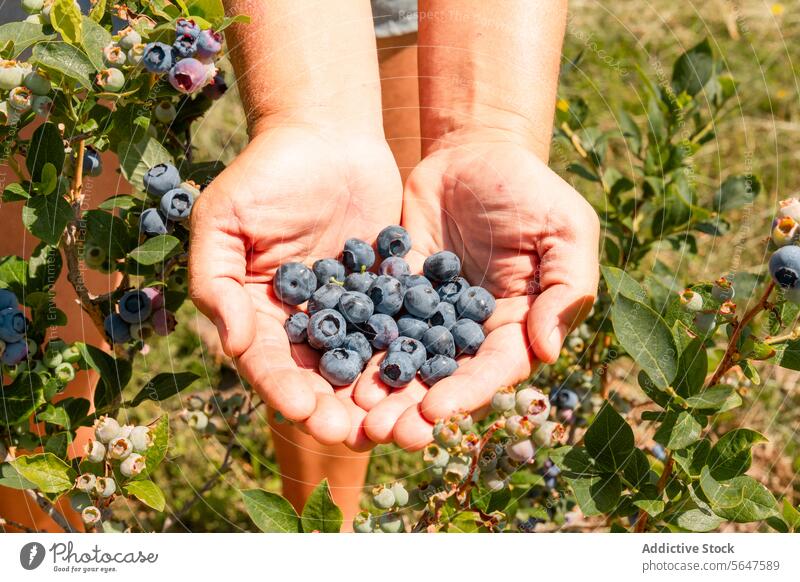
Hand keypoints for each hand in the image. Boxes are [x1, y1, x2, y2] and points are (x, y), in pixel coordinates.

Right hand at [189, 125, 401, 446]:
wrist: (327, 135)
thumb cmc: (265, 173)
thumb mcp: (223, 221)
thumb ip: (216, 283)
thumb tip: (229, 345)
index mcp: (259, 315)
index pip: (269, 364)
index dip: (285, 391)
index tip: (306, 413)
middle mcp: (304, 324)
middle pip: (319, 379)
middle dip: (338, 411)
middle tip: (361, 436)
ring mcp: (349, 314)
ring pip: (363, 366)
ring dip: (380, 399)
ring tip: (402, 426)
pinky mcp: (388, 296)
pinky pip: (400, 333)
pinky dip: (414, 359)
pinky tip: (433, 381)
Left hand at [357, 134, 598, 448]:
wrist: (475, 151)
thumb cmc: (532, 190)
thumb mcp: (566, 231)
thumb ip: (567, 290)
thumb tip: (548, 352)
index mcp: (514, 326)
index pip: (492, 371)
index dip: (465, 393)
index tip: (434, 412)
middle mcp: (468, 331)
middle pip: (441, 379)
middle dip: (412, 408)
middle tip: (381, 432)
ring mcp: (428, 313)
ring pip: (402, 359)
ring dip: (379, 387)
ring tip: (352, 410)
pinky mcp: (395, 290)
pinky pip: (374, 320)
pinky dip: (355, 342)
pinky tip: (330, 360)